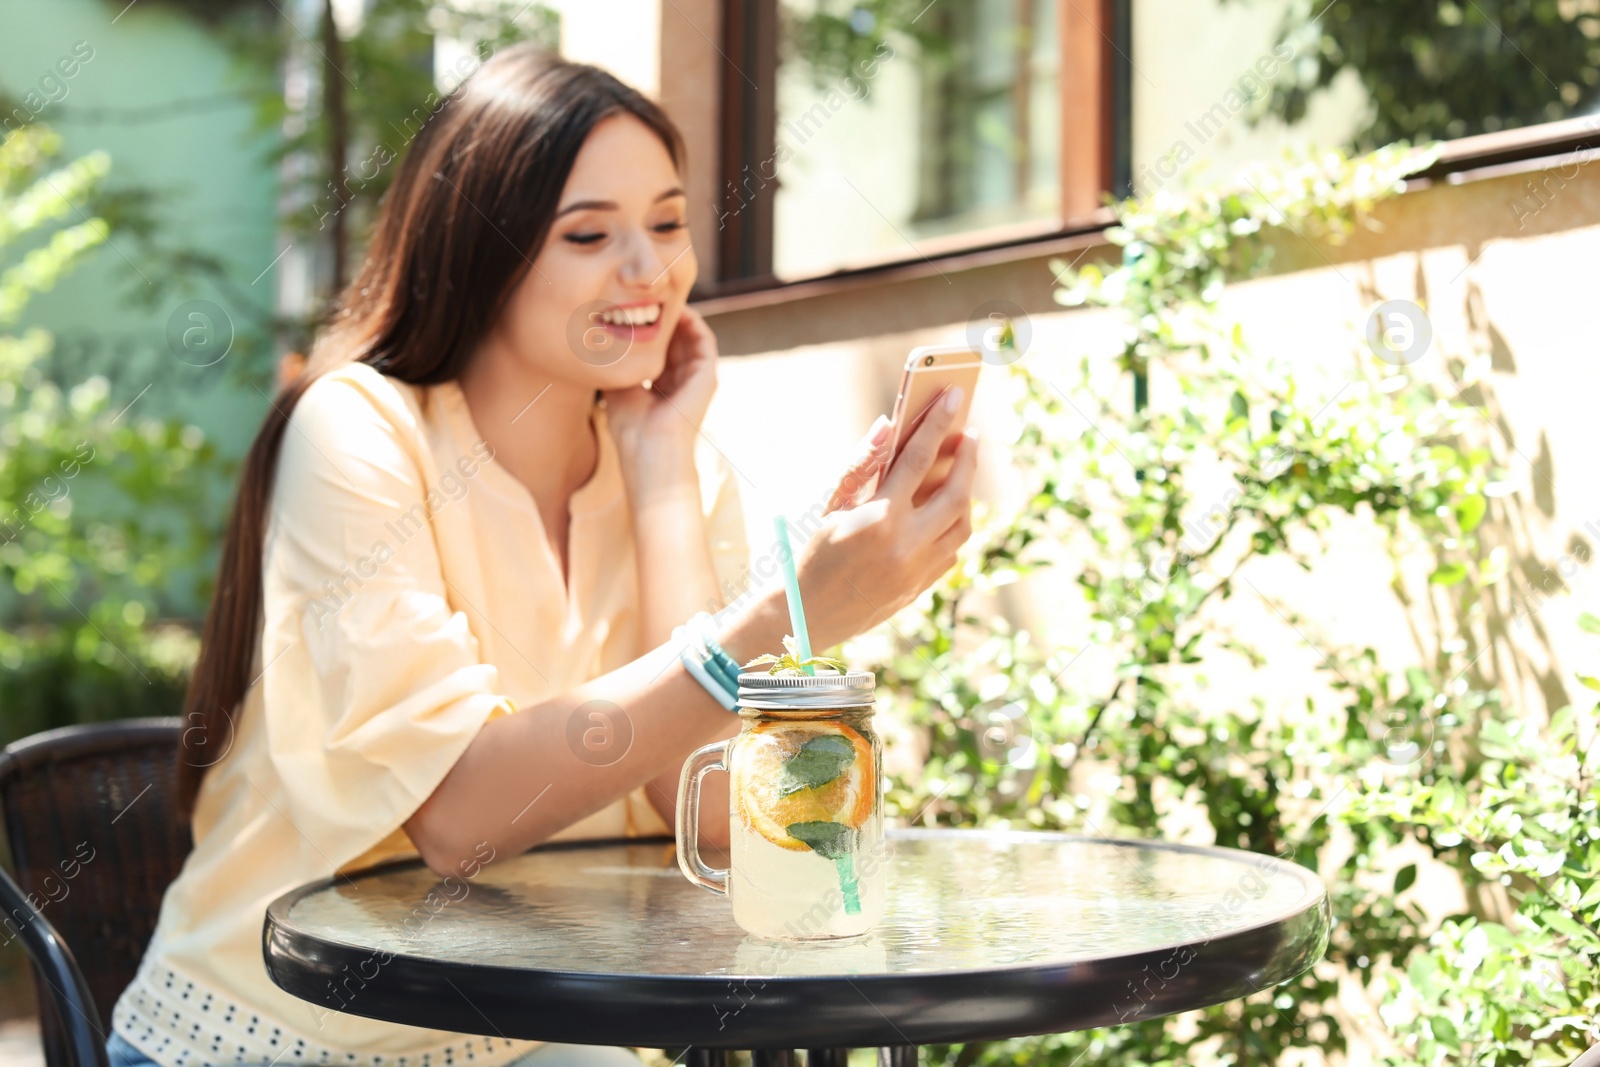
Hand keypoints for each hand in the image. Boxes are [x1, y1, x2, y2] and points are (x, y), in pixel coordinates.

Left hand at [603, 306, 717, 460]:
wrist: (649, 451)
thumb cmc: (631, 429)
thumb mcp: (618, 386)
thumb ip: (618, 363)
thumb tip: (600, 339)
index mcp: (661, 386)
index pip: (658, 348)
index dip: (647, 326)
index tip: (631, 304)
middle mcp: (681, 380)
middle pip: (675, 338)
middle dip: (662, 315)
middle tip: (648, 291)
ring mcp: (696, 378)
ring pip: (690, 335)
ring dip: (678, 314)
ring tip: (662, 293)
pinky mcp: (707, 376)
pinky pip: (705, 340)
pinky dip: (693, 322)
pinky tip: (676, 308)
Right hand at [796, 387, 977, 648]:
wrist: (807, 614)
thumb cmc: (816, 551)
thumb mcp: (833, 504)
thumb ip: (862, 462)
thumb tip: (887, 424)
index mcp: (879, 517)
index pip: (919, 458)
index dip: (937, 423)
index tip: (954, 396)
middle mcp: (906, 544)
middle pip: (956, 491)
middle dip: (967, 458)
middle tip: (969, 434)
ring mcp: (918, 570)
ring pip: (962, 524)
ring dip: (965, 494)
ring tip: (960, 472)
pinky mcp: (922, 588)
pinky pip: (952, 551)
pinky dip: (953, 526)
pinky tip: (944, 511)